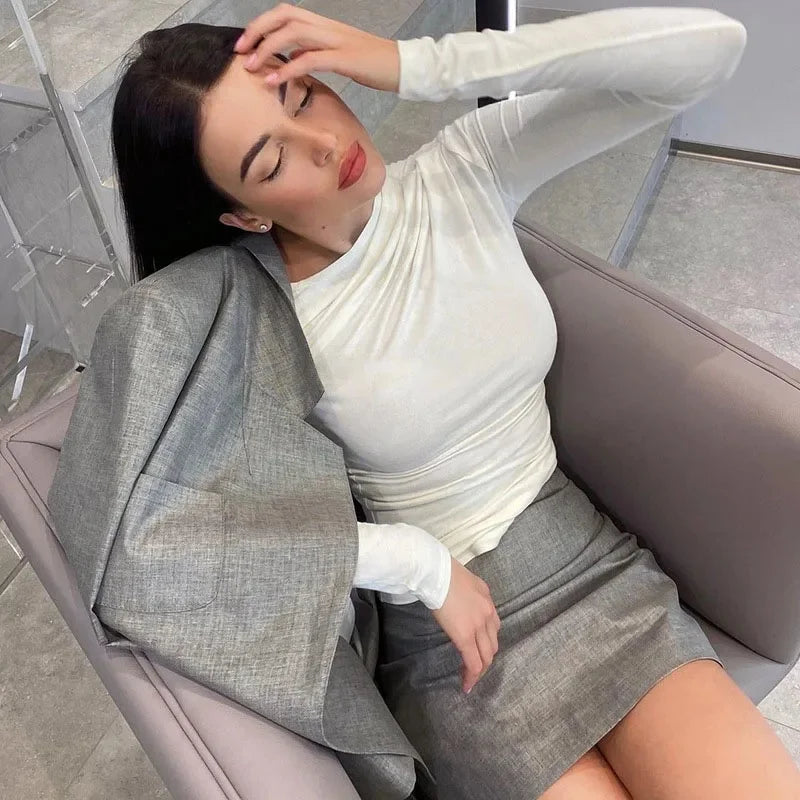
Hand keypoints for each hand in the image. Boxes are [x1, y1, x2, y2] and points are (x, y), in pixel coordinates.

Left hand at [233, 3, 399, 92]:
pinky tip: (273, 80)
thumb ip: (315, 55)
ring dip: (267, 49)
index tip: (246, 44)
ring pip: (292, 33)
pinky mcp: (344, 58)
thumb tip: (293, 60)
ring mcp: (335, 40)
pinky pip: (309, 59)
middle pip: (284, 16)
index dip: (262, 24)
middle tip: (240, 52)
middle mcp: (327, 27)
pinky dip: (287, 70)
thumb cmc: (372, 65)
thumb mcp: (339, 58)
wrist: (403, 67)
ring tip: (251, 67)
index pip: (286, 14)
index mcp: (325, 25)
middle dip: (257, 31)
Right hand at [431, 558, 500, 693]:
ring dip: (480, 669)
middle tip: (474, 668)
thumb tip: (462, 604)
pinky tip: (466, 684)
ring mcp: (479, 626)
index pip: (493, 627)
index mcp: (487, 599)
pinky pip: (474, 662)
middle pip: (493, 644)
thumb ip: (468, 595)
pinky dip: (472, 675)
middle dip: (485, 658)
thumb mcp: (464, 581)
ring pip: (487, 656)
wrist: (436, 572)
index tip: (478, 650)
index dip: (486, 641)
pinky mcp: (465, 636)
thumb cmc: (443, 572)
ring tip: (470, 678)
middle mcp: (488, 614)